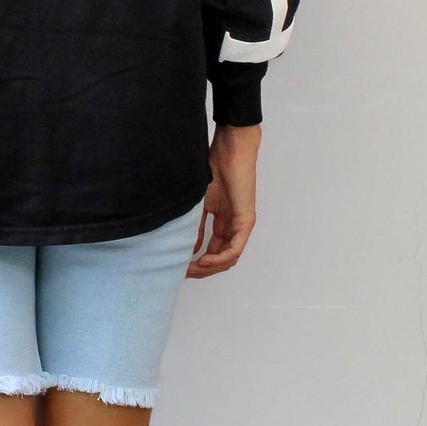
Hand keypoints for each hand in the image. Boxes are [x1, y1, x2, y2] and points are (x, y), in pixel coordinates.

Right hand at [186, 123, 260, 277]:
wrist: (228, 152)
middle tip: (185, 273)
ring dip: (210, 267)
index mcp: (224, 223)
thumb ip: (195, 228)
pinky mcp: (245, 221)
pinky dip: (219, 258)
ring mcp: (241, 226)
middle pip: (222, 259)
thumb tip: (190, 250)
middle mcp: (234, 228)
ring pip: (229, 258)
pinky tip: (204, 260)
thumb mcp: (199, 205)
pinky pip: (235, 248)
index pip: (214, 252)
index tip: (181, 267)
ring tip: (193, 268)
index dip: (198, 263)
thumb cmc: (213, 170)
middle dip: (203, 269)